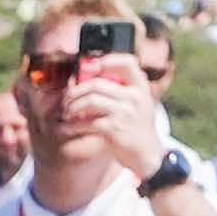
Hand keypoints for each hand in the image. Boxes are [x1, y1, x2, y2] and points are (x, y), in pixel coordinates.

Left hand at [64, 62, 172, 187]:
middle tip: (68, 98)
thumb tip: (93, 78)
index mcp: (141, 87)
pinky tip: (69, 127)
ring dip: (73, 106)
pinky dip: (74, 124)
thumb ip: (124, 91)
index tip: (93, 68)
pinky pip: (88, 122)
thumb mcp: (139, 104)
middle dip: (77, 90)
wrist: (148, 155)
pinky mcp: (114, 129)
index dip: (108, 60)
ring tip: (68, 112)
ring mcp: (124, 113)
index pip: (128, 62)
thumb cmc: (138, 127)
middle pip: (98, 83)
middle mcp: (134, 97)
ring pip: (90, 100)